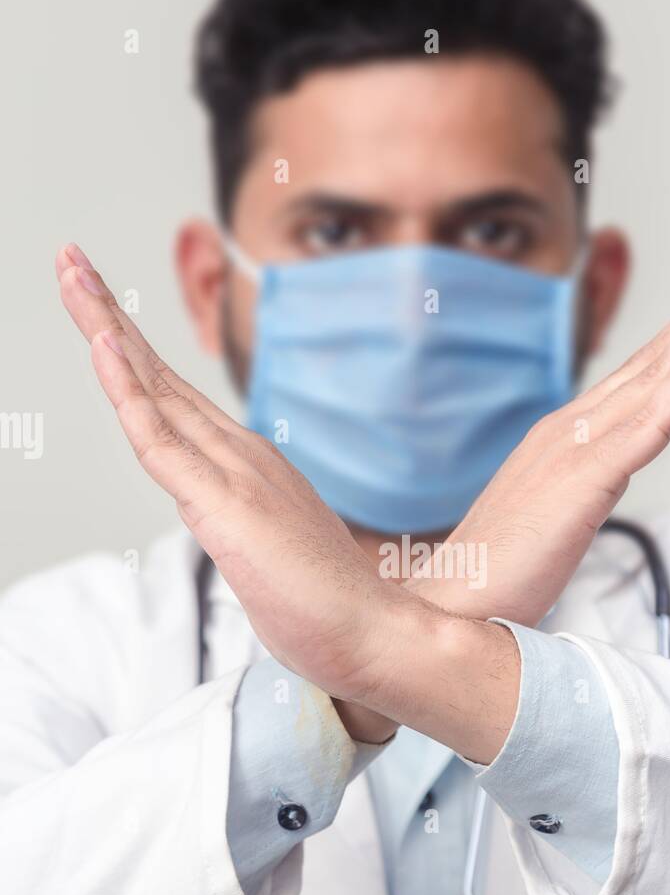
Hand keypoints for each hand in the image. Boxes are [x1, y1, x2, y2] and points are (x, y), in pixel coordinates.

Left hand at [56, 245, 413, 743]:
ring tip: (72, 274)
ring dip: (105, 327)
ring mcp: (233, 473)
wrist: (373, 633)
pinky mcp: (223, 503)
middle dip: (108, 314)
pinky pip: (159, 438)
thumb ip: (244, 528)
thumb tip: (229, 527)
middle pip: (159, 374)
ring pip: (153, 389)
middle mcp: (240, 453)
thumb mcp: (270, 554)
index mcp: (249, 464)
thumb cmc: (327, 607)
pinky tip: (102, 345)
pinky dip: (126, 388)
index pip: (175, 398)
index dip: (132, 352)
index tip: (98, 310)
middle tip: (71, 260)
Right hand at [407, 251, 669, 625]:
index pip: (638, 377)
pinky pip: (644, 427)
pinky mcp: (582, 482)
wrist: (450, 604)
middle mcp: (569, 430)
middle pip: (652, 361)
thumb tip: (601, 482)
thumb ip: (580, 488)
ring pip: (654, 380)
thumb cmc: (496, 572)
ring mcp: (574, 451)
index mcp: (563, 438)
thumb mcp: (551, 518)